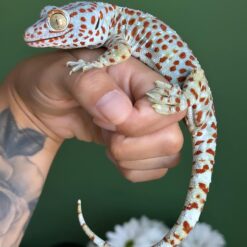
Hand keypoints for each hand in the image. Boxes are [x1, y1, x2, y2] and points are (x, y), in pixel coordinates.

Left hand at [4, 48, 185, 181]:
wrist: (48, 105)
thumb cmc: (56, 82)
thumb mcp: (64, 74)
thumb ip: (90, 85)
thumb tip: (120, 113)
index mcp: (141, 76)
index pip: (170, 107)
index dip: (138, 123)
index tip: (102, 118)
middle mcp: (153, 102)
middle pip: (171, 139)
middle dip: (132, 146)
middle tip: (105, 132)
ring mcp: (150, 127)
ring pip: (167, 157)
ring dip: (131, 159)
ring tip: (107, 140)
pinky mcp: (144, 146)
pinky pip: (156, 170)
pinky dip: (132, 169)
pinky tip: (113, 150)